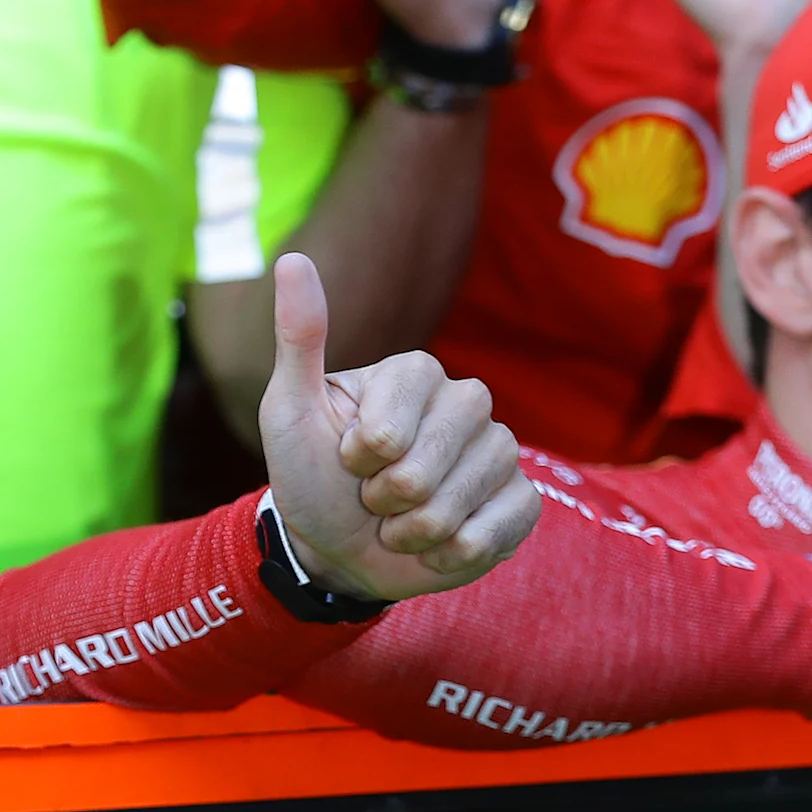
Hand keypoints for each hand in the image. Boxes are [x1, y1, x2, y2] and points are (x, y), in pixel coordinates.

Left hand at [261, 251, 534, 598]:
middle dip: (386, 500)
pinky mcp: (521, 500)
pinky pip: (503, 526)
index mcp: (415, 372)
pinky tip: (437, 547)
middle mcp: (465, 401)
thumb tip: (292, 258)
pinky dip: (456, 552)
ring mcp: (499, 450)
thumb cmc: (311, 475)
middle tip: (372, 497)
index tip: (346, 459)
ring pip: (462, 502)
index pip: (390, 429)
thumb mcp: (290, 410)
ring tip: (400, 523)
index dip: (360, 459)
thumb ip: (299, 337)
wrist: (337, 549)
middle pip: (427, 467)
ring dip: (415, 531)